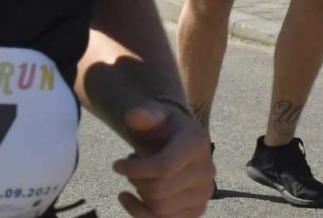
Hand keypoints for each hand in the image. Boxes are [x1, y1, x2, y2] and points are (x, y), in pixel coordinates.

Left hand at [111, 103, 212, 217]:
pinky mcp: (196, 210)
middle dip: (136, 181)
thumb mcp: (154, 114)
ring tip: (137, 176)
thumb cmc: (163, 127)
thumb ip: (145, 114)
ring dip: (140, 194)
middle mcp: (206, 171)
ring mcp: (204, 194)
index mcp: (197, 144)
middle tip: (129, 168)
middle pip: (159, 191)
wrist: (179, 141)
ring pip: (160, 209)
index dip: (134, 169)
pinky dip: (141, 213)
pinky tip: (129, 199)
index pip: (163, 167)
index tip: (116, 165)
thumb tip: (133, 116)